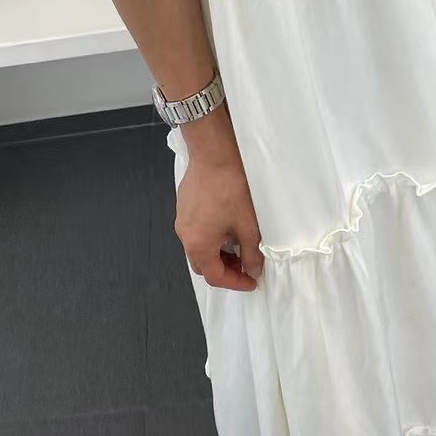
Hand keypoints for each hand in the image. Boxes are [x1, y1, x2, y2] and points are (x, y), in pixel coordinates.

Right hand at [174, 109, 264, 292]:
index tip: (251, 280)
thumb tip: (253, 268)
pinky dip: (211, 235)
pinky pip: (196, 228)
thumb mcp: (248, 225)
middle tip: (246, 264)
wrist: (214, 153)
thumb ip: (252, 253)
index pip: (215, 276)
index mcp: (198, 244)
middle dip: (225, 268)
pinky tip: (228, 223)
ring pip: (198, 245)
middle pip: (203, 264)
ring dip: (218, 251)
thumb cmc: (230, 186)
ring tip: (239, 243)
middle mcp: (185, 234)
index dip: (235, 282)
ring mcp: (182, 217)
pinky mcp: (185, 203)